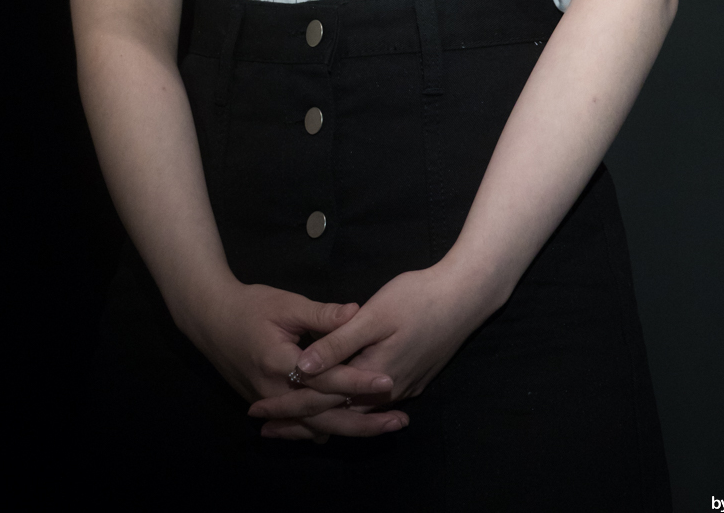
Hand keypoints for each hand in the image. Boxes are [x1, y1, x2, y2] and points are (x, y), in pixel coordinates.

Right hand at [185, 278, 406, 442]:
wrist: (210, 319)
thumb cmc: (250, 305)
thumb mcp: (287, 304)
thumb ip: (322, 315)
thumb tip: (357, 312)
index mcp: (281, 363)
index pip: (327, 378)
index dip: (358, 380)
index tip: (387, 381)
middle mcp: (276, 391)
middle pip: (325, 415)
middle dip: (364, 420)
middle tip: (398, 420)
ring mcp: (270, 403)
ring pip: (314, 427)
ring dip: (348, 427)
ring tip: (382, 426)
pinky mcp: (267, 406)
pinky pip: (299, 427)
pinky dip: (324, 428)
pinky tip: (348, 427)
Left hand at [248, 261, 493, 437]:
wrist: (466, 296)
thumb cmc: (418, 297)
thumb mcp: (374, 315)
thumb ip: (338, 343)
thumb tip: (303, 368)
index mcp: (372, 377)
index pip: (322, 402)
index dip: (288, 408)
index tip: (257, 413)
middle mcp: (388, 392)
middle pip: (336, 415)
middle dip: (299, 421)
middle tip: (264, 427)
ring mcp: (404, 388)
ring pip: (354, 412)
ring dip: (321, 415)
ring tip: (289, 421)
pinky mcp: (414, 379)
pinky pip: (371, 404)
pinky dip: (346, 407)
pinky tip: (334, 403)